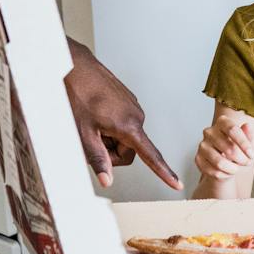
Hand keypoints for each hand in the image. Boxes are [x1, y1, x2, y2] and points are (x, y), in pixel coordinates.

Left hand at [65, 39, 181, 191]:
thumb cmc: (79, 96)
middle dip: (111, 153)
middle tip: (91, 141)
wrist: (77, 68)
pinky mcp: (127, 102)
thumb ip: (97, 158)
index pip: (150, 156)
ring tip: (92, 124)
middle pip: (130, 151)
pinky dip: (110, 127)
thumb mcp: (84, 133)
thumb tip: (107, 180)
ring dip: (109, 139)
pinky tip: (96, 116)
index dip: (164, 173)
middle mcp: (137, 116)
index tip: (176, 185)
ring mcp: (133, 107)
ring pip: (125, 138)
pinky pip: (123, 125)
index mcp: (129, 126)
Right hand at [195, 119, 253, 180]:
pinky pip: (213, 171)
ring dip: (233, 169)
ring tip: (236, 168)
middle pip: (229, 148)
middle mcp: (209, 131)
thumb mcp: (245, 142)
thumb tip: (247, 126)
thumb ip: (247, 135)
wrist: (223, 162)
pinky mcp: (198, 158)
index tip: (251, 154)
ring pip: (220, 162)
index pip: (232, 130)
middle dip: (242, 159)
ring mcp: (202, 145)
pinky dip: (224, 174)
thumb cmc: (235, 148)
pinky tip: (227, 171)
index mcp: (222, 122)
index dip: (244, 143)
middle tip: (247, 162)